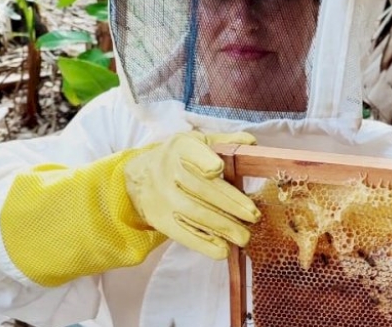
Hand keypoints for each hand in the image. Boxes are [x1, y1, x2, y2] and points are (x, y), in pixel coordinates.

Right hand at [124, 131, 260, 259]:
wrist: (137, 177)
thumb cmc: (178, 158)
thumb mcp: (196, 142)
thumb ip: (225, 142)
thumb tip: (252, 143)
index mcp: (181, 147)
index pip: (192, 153)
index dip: (204, 161)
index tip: (218, 168)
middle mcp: (168, 171)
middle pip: (201, 189)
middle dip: (230, 203)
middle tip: (254, 215)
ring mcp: (163, 198)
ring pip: (195, 213)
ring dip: (222, 226)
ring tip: (244, 236)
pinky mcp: (160, 220)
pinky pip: (183, 234)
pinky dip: (204, 244)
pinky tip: (223, 250)